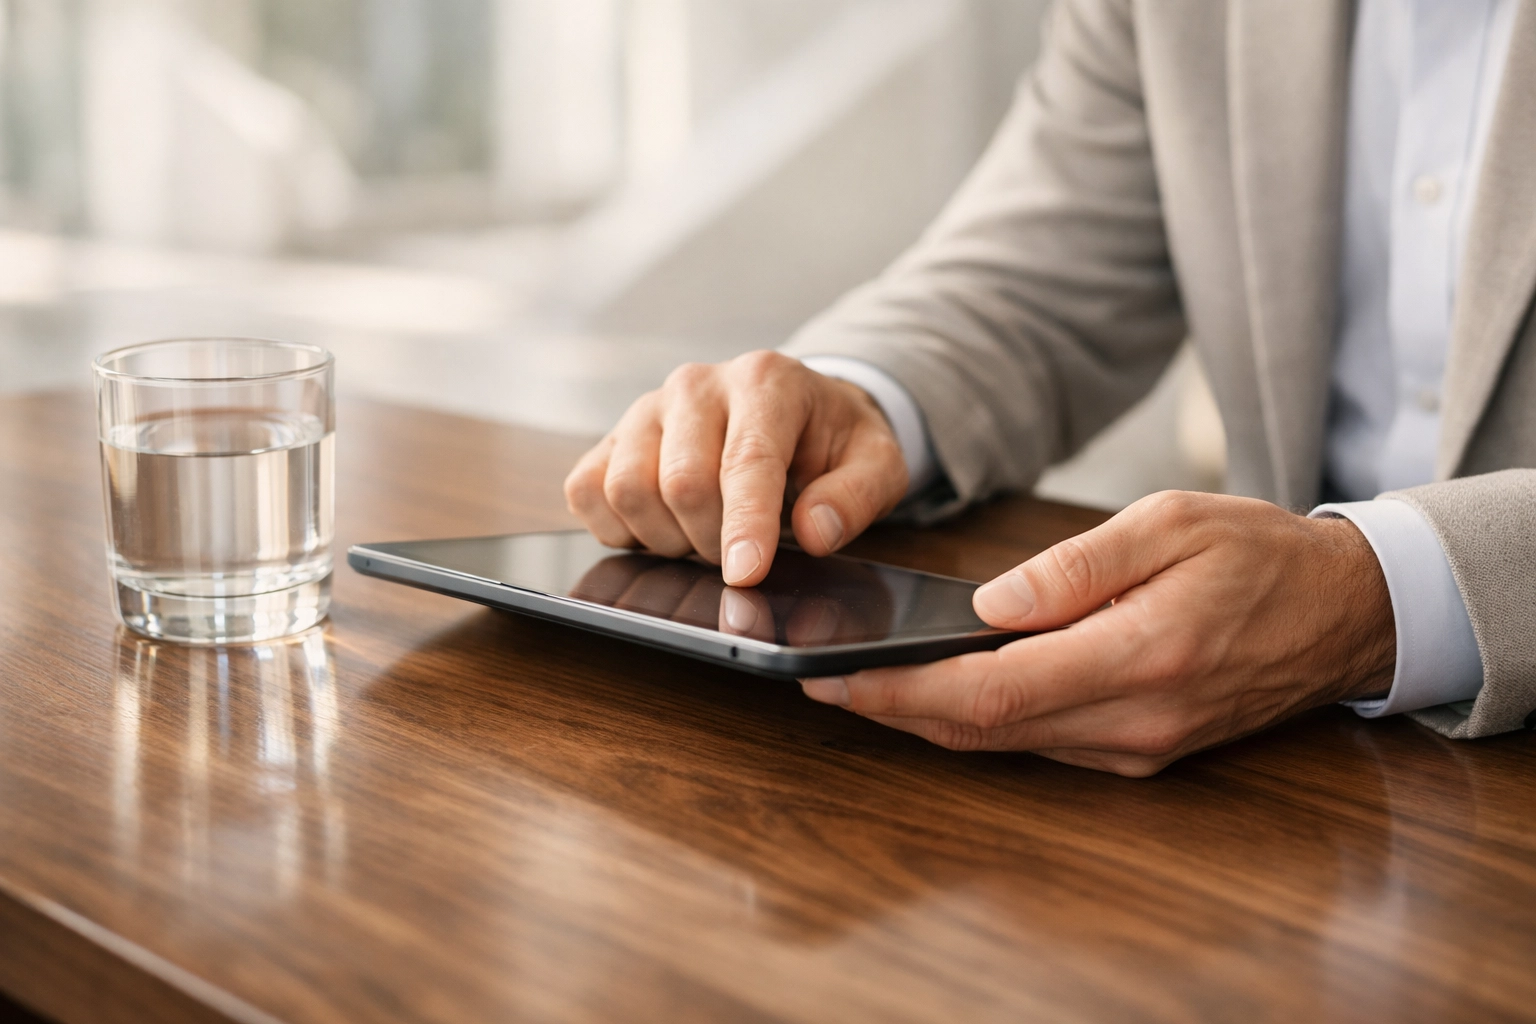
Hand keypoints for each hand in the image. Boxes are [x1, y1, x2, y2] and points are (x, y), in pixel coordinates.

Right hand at [564, 352, 907, 585]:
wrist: (796, 410)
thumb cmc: (831, 440)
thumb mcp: (876, 462)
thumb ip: (857, 496)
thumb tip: (816, 531)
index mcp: (766, 381)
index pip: (747, 461)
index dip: (745, 525)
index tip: (747, 575)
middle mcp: (696, 385)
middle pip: (681, 482)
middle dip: (711, 539)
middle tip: (743, 553)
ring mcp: (645, 409)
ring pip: (626, 489)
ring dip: (666, 538)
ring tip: (704, 537)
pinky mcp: (610, 438)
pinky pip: (586, 493)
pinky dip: (619, 529)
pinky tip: (664, 528)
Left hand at [799, 492, 1396, 775]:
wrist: (1346, 616)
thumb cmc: (1261, 556)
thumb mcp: (1171, 525)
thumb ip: (1076, 567)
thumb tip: (989, 603)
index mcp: (1140, 657)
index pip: (993, 691)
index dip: (903, 692)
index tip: (836, 677)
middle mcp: (1135, 721)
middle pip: (985, 731)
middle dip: (894, 710)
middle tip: (821, 681)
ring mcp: (1139, 747)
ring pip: (1006, 744)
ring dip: (928, 720)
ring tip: (859, 684)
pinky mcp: (1141, 751)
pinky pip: (1040, 743)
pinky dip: (980, 723)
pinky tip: (938, 693)